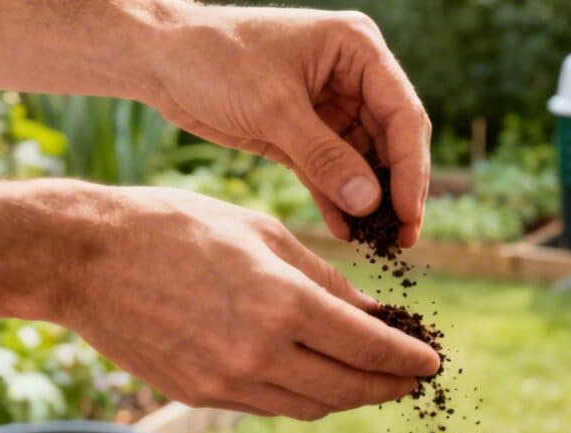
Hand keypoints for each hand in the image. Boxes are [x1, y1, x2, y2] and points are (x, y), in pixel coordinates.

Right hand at [60, 185, 440, 418]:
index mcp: (282, 304)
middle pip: (348, 389)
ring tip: (373, 382)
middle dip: (389, 386)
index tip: (433, 362)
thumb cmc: (173, 226)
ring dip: (350, 397)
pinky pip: (272, 406)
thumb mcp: (262, 233)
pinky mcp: (202, 395)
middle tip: (413, 380)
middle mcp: (259, 353)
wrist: (82, 258)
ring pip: (312, 406)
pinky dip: (305, 396)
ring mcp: (227, 382)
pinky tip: (319, 378)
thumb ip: (326, 280)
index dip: (408, 360)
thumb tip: (377, 315)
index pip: (368, 348)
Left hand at [147, 6, 430, 246]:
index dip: (411, 167)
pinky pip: (332, 173)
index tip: (409, 213)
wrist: (159, 58)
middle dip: (396, 191)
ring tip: (378, 245)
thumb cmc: (214, 58)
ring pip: (365, 162)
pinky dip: (338, 202)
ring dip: (369, 202)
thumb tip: (371, 204)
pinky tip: (345, 232)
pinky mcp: (304, 134)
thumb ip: (323, 157)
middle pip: (392, 142)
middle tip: (403, 240)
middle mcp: (352, 77)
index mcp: (357, 49)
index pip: (402, 114)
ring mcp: (331, 107)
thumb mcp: (272, 107)